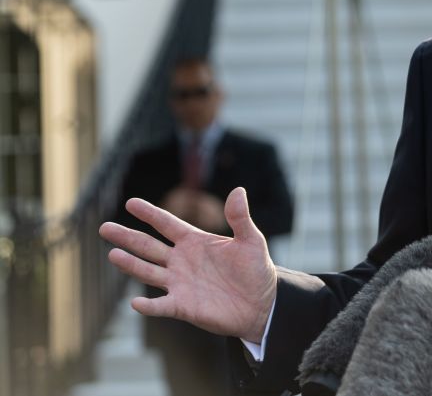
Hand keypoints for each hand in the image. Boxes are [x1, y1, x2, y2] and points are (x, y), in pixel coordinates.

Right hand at [99, 187, 276, 342]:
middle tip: (104, 227)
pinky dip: (148, 306)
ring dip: (131, 265)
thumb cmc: (255, 270)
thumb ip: (240, 218)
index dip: (150, 213)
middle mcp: (181, 261)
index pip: (166, 224)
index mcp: (194, 241)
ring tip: (112, 254)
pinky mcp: (182, 306)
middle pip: (148, 246)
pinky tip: (136, 303)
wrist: (261, 304)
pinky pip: (161, 306)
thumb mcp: (251, 241)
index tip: (130, 202)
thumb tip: (238, 190)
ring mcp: (179, 283)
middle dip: (127, 237)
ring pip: (148, 272)